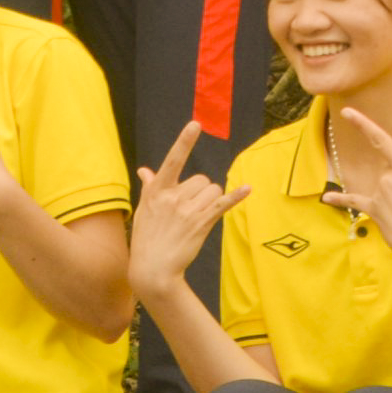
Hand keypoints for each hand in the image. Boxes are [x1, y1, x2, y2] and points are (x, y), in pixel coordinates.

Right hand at [125, 120, 237, 301]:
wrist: (152, 268)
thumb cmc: (147, 237)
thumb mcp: (143, 209)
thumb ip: (149, 187)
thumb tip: (145, 171)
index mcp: (156, 190)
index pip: (172, 160)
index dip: (184, 142)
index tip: (196, 125)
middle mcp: (172, 197)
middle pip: (201, 179)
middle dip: (200, 191)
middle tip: (189, 210)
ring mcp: (187, 210)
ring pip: (213, 190)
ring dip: (211, 200)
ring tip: (198, 217)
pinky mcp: (201, 223)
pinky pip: (222, 204)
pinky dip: (236, 196)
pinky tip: (248, 189)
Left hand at [329, 110, 391, 278]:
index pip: (381, 140)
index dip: (363, 124)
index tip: (347, 112)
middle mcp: (387, 179)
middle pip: (391, 170)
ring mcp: (378, 196)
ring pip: (383, 187)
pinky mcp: (373, 211)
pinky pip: (355, 202)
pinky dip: (340, 200)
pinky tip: (326, 198)